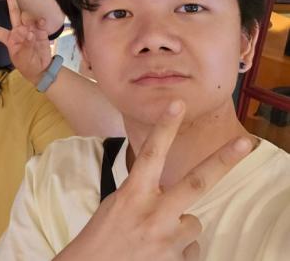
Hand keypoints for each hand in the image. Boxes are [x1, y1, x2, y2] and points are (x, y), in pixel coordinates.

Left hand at [0, 0, 50, 82]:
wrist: (41, 68)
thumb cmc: (27, 65)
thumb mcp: (21, 58)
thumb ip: (25, 45)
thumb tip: (29, 33)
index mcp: (9, 39)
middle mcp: (18, 31)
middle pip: (13, 13)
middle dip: (11, 1)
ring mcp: (29, 29)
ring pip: (26, 16)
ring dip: (27, 19)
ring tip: (31, 31)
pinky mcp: (40, 31)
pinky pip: (39, 21)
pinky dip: (40, 21)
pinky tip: (41, 25)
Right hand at [57, 101, 252, 260]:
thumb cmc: (102, 236)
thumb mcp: (116, 205)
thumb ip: (144, 196)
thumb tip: (174, 199)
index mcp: (133, 194)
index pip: (151, 153)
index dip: (165, 127)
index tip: (178, 103)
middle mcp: (153, 213)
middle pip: (196, 181)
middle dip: (223, 161)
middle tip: (245, 144)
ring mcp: (167, 239)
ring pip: (194, 223)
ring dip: (180, 229)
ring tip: (155, 239)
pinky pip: (191, 250)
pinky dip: (178, 252)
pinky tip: (156, 255)